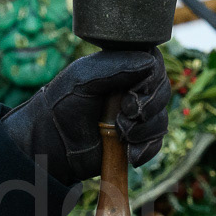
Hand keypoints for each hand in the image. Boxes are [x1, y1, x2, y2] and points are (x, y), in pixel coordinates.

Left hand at [1, 50, 170, 184]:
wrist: (52, 142)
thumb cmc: (62, 103)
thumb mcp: (83, 77)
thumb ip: (115, 66)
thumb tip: (151, 62)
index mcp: (121, 69)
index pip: (154, 64)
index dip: (152, 78)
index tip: (134, 90)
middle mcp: (132, 90)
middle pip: (163, 92)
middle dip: (148, 105)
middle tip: (125, 112)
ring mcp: (135, 116)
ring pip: (160, 119)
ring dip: (143, 129)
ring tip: (119, 132)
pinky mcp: (135, 139)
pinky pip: (156, 143)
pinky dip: (146, 148)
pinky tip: (130, 153)